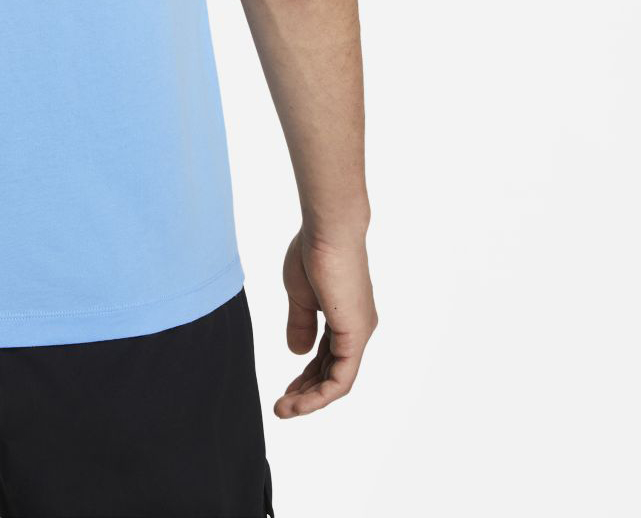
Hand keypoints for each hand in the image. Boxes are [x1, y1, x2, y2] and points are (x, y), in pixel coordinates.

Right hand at [274, 230, 377, 417]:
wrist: (327, 231)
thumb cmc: (312, 252)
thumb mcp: (300, 295)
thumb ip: (301, 323)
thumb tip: (298, 353)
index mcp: (345, 316)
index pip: (327, 356)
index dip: (306, 375)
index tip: (285, 388)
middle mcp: (357, 328)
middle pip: (332, 371)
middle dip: (306, 391)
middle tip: (281, 405)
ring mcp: (359, 333)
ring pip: (337, 380)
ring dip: (309, 398)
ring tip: (282, 410)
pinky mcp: (356, 336)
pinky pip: (340, 379)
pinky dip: (319, 395)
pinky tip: (298, 402)